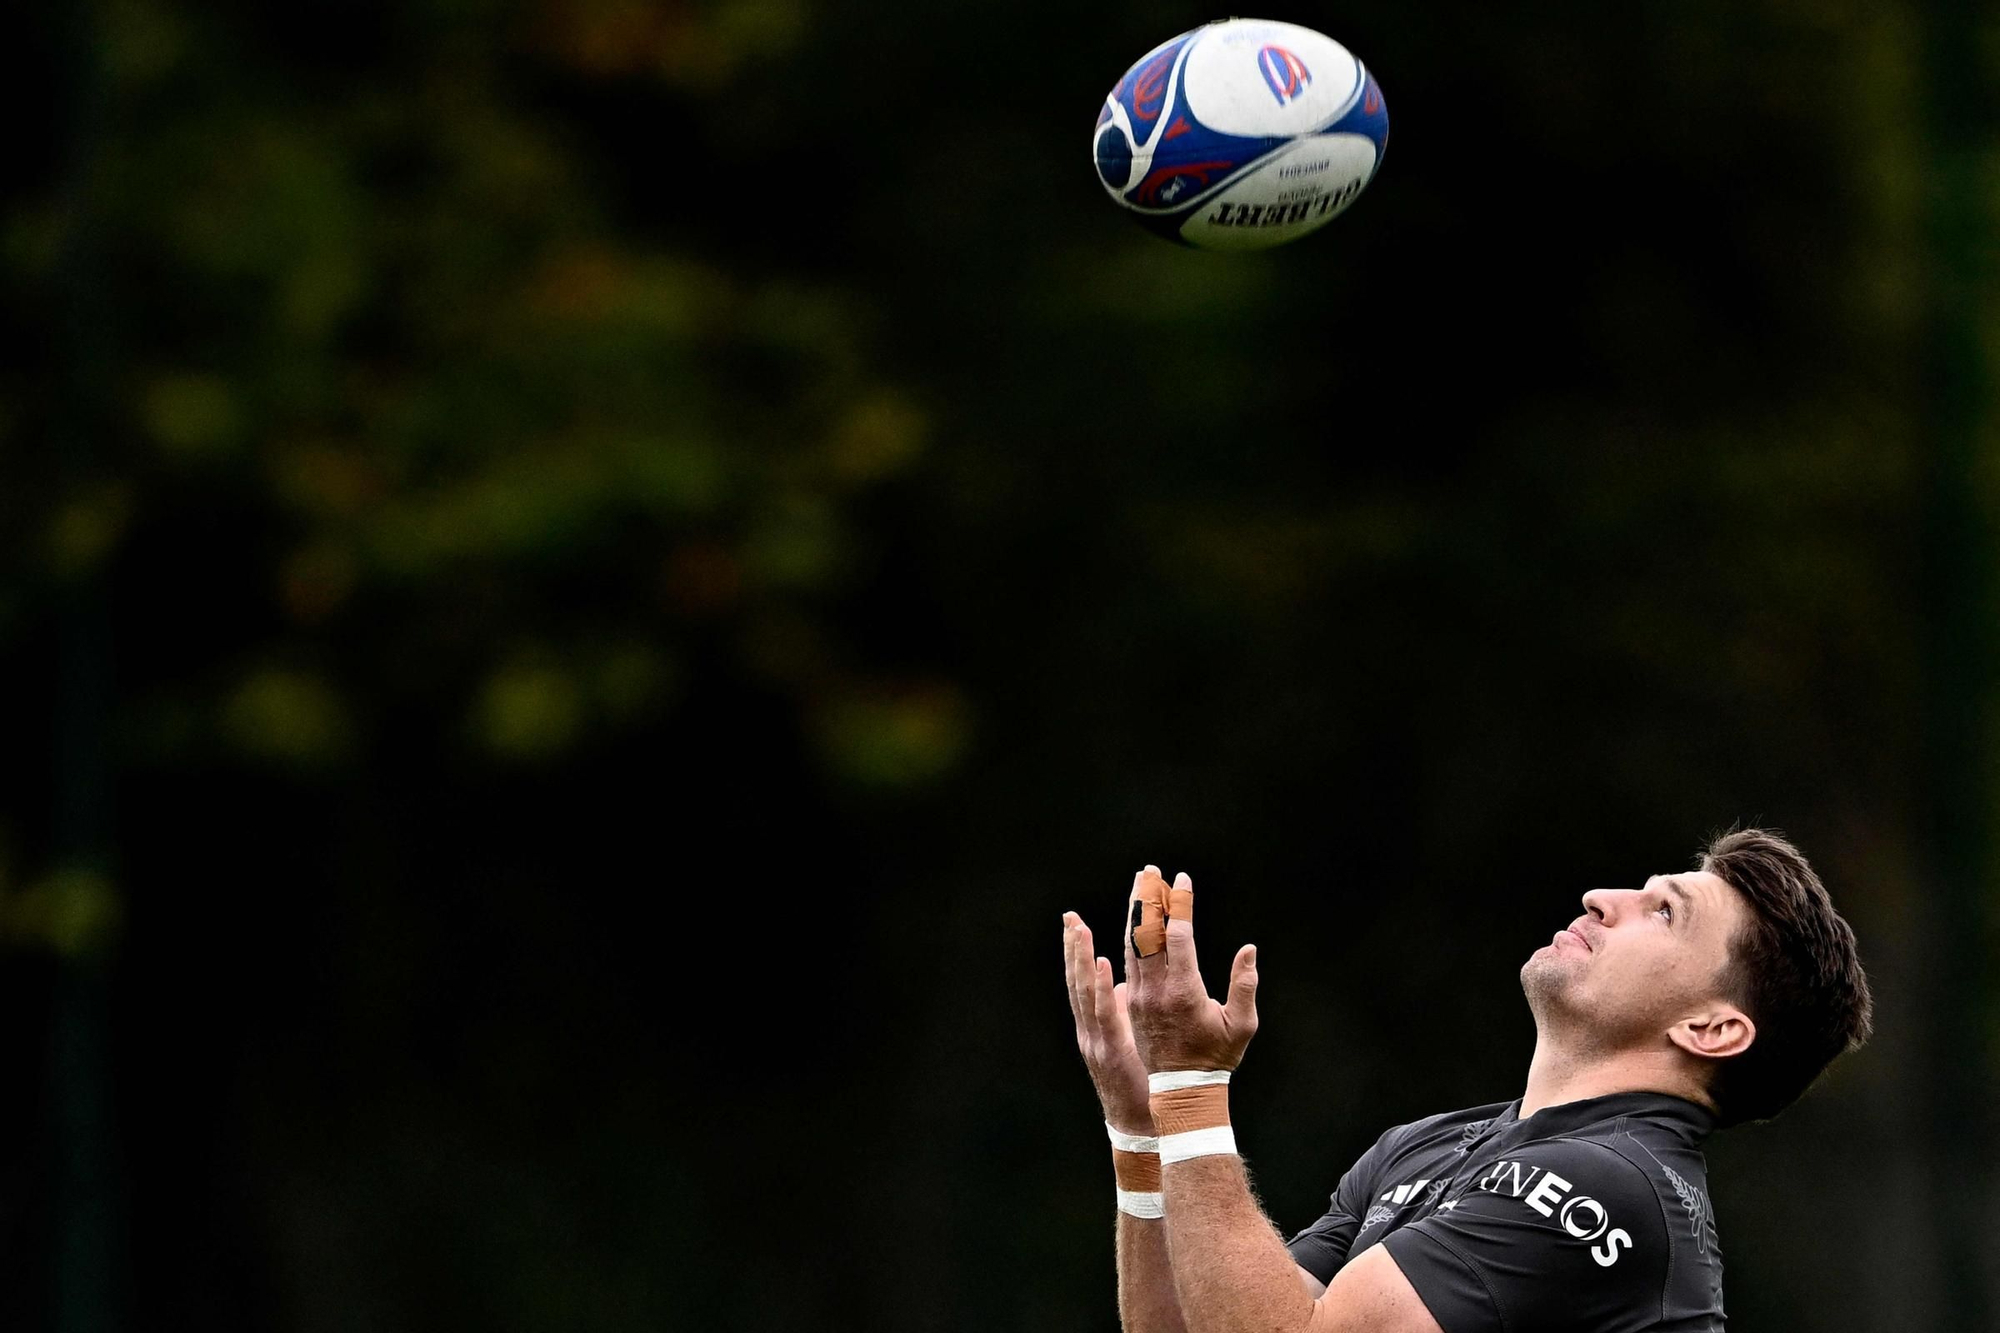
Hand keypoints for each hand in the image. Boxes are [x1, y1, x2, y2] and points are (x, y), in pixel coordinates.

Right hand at [1062, 908, 1153, 1132]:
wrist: (1142, 1125)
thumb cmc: (1141, 1083)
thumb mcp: (1128, 1040)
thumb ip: (1121, 1013)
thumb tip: (1120, 986)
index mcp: (1096, 1023)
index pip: (1084, 979)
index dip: (1079, 950)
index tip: (1075, 921)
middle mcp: (1091, 1028)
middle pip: (1077, 980)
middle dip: (1073, 945)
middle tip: (1069, 915)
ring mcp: (1096, 1039)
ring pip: (1083, 992)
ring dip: (1080, 958)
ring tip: (1079, 927)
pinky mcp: (1109, 1049)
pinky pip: (1103, 1013)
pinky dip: (1097, 987)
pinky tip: (1100, 961)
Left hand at [1124, 866, 1258, 1073]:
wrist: (1182, 1088)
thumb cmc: (1217, 1056)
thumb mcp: (1241, 1024)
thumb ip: (1245, 985)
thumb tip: (1249, 949)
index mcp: (1184, 991)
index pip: (1178, 936)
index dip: (1180, 905)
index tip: (1183, 881)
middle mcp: (1156, 990)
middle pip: (1146, 934)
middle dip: (1149, 898)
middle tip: (1150, 871)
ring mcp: (1139, 996)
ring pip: (1131, 944)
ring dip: (1135, 912)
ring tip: (1139, 885)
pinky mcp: (1131, 1002)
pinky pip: (1127, 961)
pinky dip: (1130, 935)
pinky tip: (1133, 919)